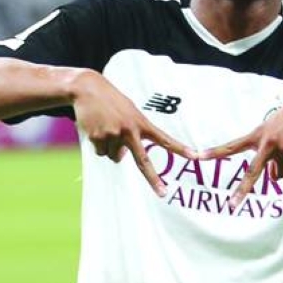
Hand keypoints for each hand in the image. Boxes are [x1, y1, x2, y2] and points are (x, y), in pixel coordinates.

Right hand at [72, 71, 194, 196]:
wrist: (87, 89)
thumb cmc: (111, 101)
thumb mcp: (129, 112)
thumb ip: (132, 133)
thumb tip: (122, 157)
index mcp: (141, 123)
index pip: (164, 139)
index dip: (179, 148)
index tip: (194, 155)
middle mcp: (129, 131)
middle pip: (143, 161)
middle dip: (153, 179)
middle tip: (163, 193)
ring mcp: (113, 135)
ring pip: (114, 157)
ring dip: (110, 147)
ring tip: (106, 127)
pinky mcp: (99, 138)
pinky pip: (101, 151)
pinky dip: (98, 144)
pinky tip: (97, 128)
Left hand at [204, 89, 282, 205]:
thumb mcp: (273, 129)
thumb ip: (267, 153)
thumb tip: (273, 177)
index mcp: (258, 134)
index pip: (232, 146)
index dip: (215, 152)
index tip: (198, 156)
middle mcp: (268, 143)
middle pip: (253, 171)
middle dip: (242, 190)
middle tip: (232, 205)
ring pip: (280, 174)